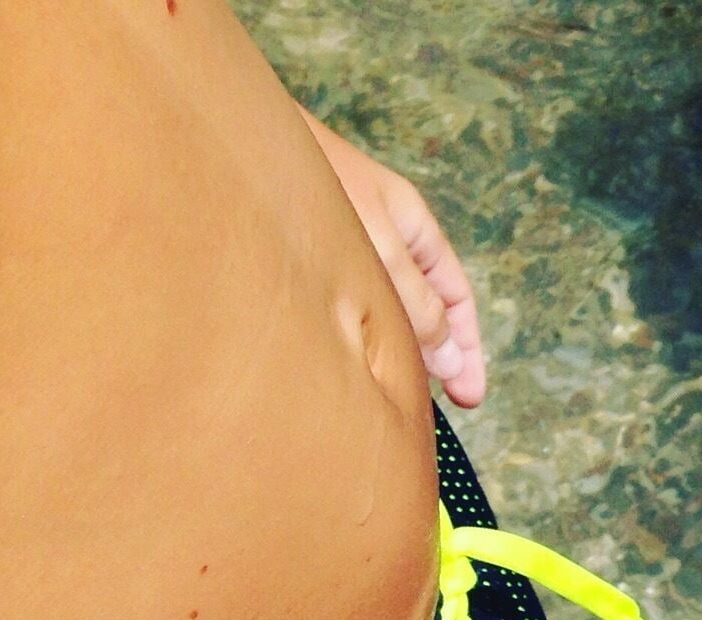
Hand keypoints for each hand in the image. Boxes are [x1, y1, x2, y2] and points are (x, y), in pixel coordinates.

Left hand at [301, 110, 486, 407]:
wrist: (231, 133)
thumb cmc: (310, 176)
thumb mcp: (380, 246)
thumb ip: (415, 302)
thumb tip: (446, 355)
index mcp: (414, 229)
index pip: (456, 298)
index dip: (467, 349)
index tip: (470, 397)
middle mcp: (385, 238)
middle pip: (426, 308)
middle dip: (437, 357)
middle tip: (444, 406)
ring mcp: (346, 245)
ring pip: (384, 307)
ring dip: (393, 348)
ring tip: (392, 389)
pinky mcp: (305, 253)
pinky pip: (345, 301)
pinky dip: (355, 333)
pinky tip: (341, 355)